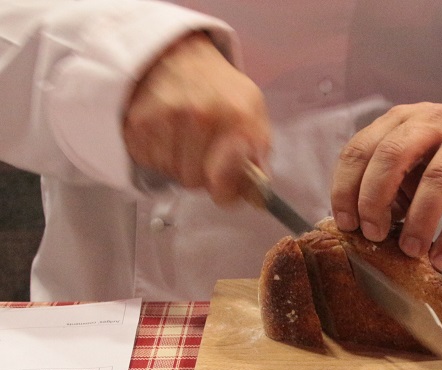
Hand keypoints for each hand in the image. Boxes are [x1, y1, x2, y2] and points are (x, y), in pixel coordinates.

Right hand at [123, 32, 269, 204]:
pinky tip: (165, 131)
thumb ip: (259, 157)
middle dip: (201, 173)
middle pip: (195, 182)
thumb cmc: (221, 89)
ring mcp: (165, 118)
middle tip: (203, 149)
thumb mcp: (254, 114)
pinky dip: (157, 153)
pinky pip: (148, 161)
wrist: (179, 54)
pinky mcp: (136, 122)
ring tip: (184, 136)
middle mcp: (201, 117)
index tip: (224, 184)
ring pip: (171, 174)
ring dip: (177, 163)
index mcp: (237, 119)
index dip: (225, 190)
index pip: (224, 184)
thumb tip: (256, 196)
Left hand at [330, 102, 441, 271]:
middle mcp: (429, 123)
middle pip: (391, 156)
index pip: (360, 149)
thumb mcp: (413, 153)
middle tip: (373, 235)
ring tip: (409, 251)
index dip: (346, 188)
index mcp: (399, 120)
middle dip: (375, 200)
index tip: (346, 223)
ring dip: (417, 221)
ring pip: (435, 179)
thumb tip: (361, 225)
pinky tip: (441, 259)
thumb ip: (388, 180)